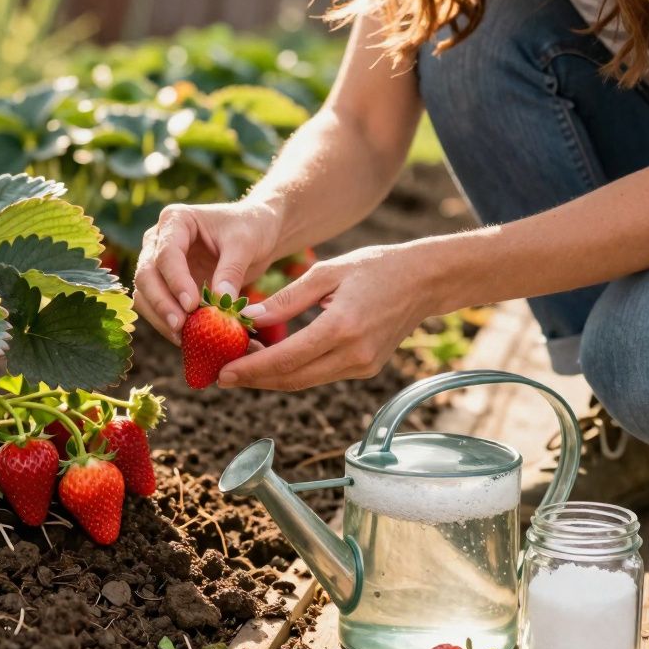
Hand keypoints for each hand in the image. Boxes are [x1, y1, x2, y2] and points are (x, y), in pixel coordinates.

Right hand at [134, 200, 280, 342]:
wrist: (256, 232)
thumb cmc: (251, 228)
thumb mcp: (245, 244)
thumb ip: (231, 271)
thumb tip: (220, 303)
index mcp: (176, 220)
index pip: (166, 253)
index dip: (176, 280)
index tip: (191, 305)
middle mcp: (159, 240)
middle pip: (146, 274)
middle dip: (161, 302)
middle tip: (180, 326)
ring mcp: (159, 263)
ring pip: (144, 294)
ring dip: (159, 317)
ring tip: (183, 337)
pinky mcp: (166, 285)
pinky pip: (157, 307)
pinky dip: (167, 323)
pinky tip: (186, 338)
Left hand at [220, 244, 435, 390]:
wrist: (425, 280)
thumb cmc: (375, 267)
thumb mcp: (327, 272)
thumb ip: (287, 300)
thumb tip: (249, 319)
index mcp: (341, 327)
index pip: (286, 359)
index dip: (251, 370)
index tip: (223, 373)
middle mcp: (354, 354)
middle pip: (292, 379)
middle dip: (255, 380)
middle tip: (223, 375)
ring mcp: (363, 366)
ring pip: (306, 381)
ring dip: (272, 378)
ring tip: (242, 367)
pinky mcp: (367, 368)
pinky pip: (322, 374)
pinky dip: (295, 371)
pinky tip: (274, 361)